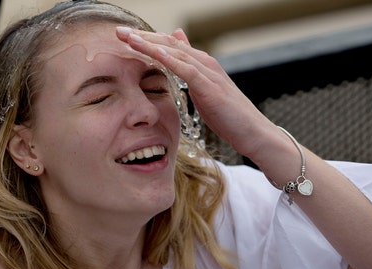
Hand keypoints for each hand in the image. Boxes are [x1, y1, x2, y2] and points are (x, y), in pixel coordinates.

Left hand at [116, 26, 273, 157]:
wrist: (253, 132)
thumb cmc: (229, 116)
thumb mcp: (205, 90)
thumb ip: (191, 72)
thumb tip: (179, 55)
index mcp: (201, 64)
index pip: (169, 45)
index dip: (146, 40)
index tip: (123, 38)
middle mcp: (205, 62)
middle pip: (169, 43)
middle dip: (143, 37)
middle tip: (118, 32)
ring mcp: (208, 72)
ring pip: (174, 51)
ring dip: (149, 43)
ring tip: (127, 38)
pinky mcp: (210, 86)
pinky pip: (185, 68)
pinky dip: (167, 58)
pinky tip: (151, 53)